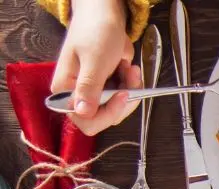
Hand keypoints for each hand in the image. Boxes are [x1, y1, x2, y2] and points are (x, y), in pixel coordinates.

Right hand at [50, 0, 139, 135]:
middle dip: (123, 99)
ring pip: (117, 108)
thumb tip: (81, 112)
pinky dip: (132, 85)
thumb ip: (88, 88)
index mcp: (66, 89)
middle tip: (130, 78)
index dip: (106, 114)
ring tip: (129, 68)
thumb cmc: (95, 32)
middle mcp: (78, 93)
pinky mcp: (107, 86)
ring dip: (130, 89)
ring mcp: (94, 91)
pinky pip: (124, 97)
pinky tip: (129, 68)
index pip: (84, 119)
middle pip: (104, 116)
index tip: (122, 96)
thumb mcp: (94, 61)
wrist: (105, 16)